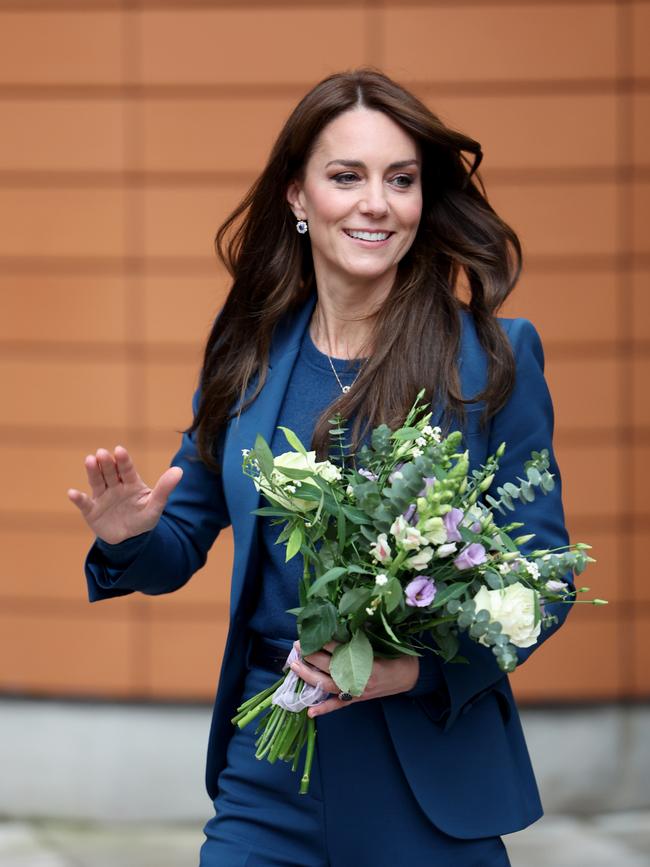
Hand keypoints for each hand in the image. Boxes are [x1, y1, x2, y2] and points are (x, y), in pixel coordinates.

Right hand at [67, 445, 182, 543]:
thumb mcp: (155, 505)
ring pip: (97, 482)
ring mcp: (102, 497)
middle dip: (106, 463)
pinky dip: (78, 498)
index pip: (127, 469)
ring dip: (93, 471)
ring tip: (89, 460)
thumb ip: (165, 488)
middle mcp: (115, 486)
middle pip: (110, 472)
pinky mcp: (91, 510)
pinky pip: (84, 503)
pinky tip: (72, 493)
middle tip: (102, 453)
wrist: (130, 539)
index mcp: (131, 482)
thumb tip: (180, 471)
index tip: (119, 450)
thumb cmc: (143, 518)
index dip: (123, 460)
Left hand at [290, 640, 418, 717]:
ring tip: (294, 666)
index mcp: (365, 660)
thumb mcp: (381, 641)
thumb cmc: (397, 655)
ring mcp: (356, 690)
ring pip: (327, 685)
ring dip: (309, 676)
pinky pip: (339, 705)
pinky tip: (310, 712)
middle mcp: (358, 676)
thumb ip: (361, 636)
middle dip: (311, 655)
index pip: (338, 649)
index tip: (311, 632)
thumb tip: (340, 624)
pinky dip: (324, 709)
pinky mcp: (357, 698)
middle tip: (297, 644)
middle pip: (328, 666)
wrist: (411, 676)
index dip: (323, 641)